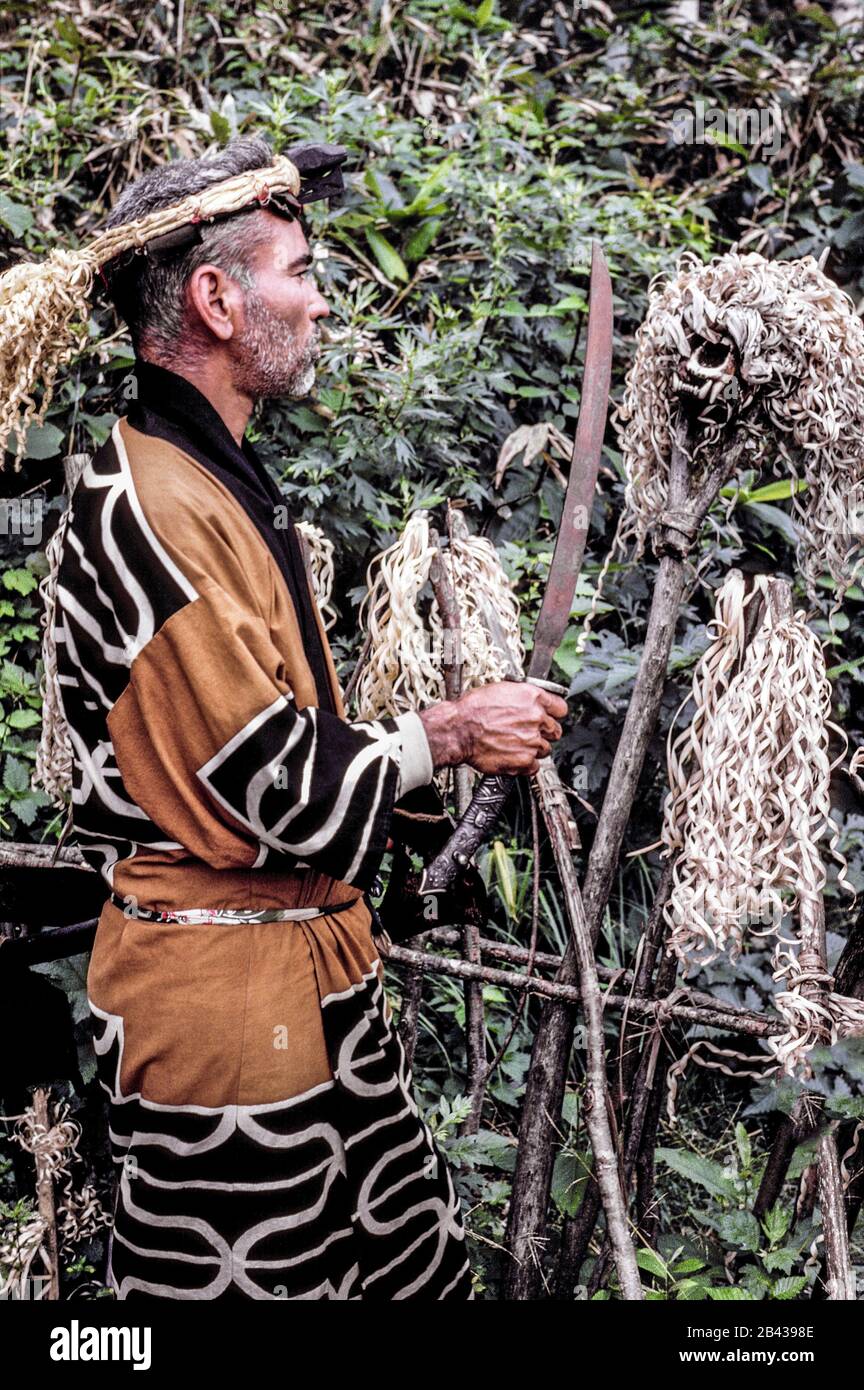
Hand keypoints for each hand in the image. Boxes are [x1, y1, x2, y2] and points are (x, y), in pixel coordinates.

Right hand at [419, 682, 567, 777]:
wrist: (458, 730)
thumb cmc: (472, 710)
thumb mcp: (501, 691)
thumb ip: (523, 698)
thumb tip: (530, 703)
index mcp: (532, 697)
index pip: (561, 708)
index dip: (554, 714)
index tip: (549, 717)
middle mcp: (536, 719)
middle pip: (555, 731)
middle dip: (543, 733)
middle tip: (528, 733)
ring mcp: (532, 741)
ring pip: (545, 749)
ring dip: (533, 749)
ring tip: (515, 745)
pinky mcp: (524, 761)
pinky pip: (534, 766)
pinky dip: (525, 764)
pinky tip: (513, 756)